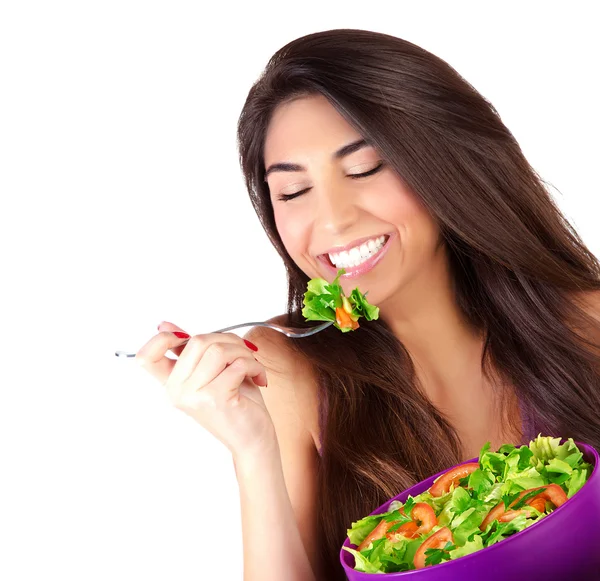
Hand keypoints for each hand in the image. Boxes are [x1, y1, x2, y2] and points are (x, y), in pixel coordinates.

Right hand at [136, 321, 275, 458]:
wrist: (253, 440)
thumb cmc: (236, 404)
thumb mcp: (210, 372)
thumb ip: (188, 351)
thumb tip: (164, 324)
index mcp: (171, 384)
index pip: (146, 357)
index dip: (164, 338)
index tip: (189, 338)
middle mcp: (176, 391)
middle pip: (198, 340)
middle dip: (229, 340)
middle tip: (244, 353)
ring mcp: (193, 395)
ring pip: (219, 350)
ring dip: (244, 353)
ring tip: (252, 366)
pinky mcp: (215, 398)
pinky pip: (238, 364)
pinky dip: (255, 366)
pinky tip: (258, 378)